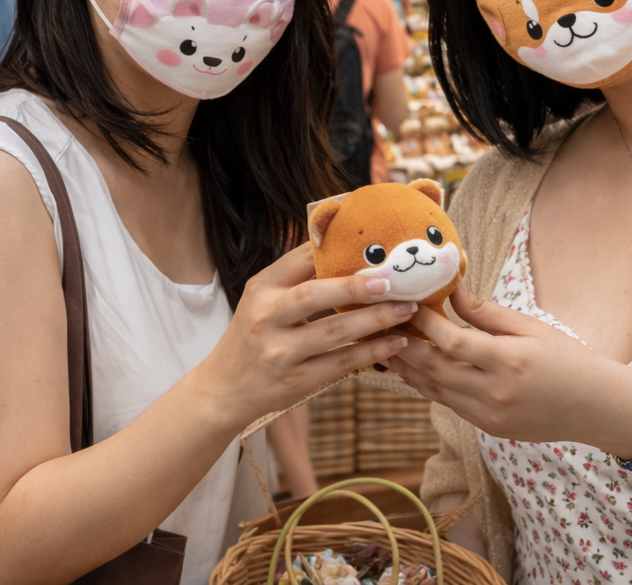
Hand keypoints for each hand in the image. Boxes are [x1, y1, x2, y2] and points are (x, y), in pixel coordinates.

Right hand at [195, 245, 415, 429]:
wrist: (225, 389)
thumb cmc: (253, 335)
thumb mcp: (261, 298)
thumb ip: (295, 275)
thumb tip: (338, 242)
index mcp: (261, 290)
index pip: (298, 261)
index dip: (333, 251)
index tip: (370, 245)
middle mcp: (266, 318)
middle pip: (313, 296)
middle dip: (355, 286)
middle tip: (391, 280)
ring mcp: (281, 353)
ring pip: (333, 332)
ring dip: (375, 320)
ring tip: (406, 309)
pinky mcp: (296, 382)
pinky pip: (341, 364)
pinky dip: (371, 351)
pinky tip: (395, 342)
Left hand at [389, 282, 631, 449]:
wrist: (594, 407)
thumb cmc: (566, 358)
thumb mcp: (530, 327)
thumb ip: (485, 312)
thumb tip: (451, 287)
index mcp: (508, 362)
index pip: (451, 342)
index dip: (424, 323)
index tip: (408, 303)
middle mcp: (494, 394)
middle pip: (433, 369)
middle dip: (405, 344)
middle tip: (385, 322)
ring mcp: (489, 416)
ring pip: (434, 390)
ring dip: (408, 367)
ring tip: (388, 342)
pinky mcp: (487, 428)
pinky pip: (447, 404)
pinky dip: (427, 384)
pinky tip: (414, 367)